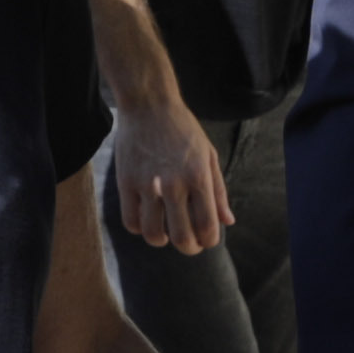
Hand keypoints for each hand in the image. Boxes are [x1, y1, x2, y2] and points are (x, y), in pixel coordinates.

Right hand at [105, 112, 229, 258]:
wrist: (149, 104)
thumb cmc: (183, 129)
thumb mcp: (209, 155)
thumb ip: (219, 191)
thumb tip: (228, 221)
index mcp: (199, 177)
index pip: (207, 226)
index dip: (208, 241)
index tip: (206, 240)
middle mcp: (174, 184)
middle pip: (182, 238)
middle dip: (189, 248)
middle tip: (189, 244)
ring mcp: (147, 184)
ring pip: (153, 234)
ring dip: (162, 240)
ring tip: (165, 233)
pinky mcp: (125, 182)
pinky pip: (130, 221)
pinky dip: (139, 228)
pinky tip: (146, 219)